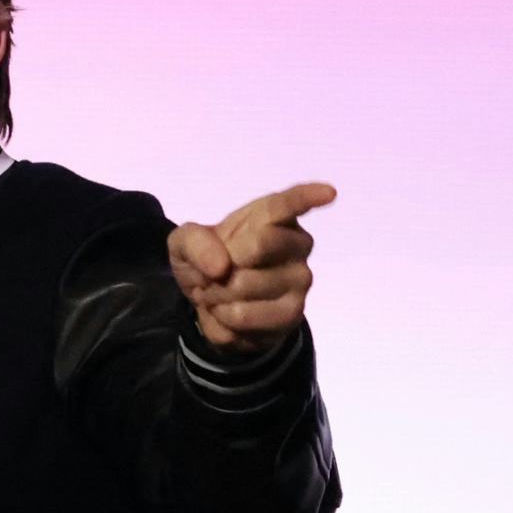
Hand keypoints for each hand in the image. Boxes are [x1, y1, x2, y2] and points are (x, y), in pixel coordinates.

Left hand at [170, 181, 331, 351]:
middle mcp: (297, 244)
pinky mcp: (292, 314)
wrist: (211, 302)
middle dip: (219, 263)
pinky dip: (221, 319)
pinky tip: (227, 313)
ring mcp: (300, 279)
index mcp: (274, 217)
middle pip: (258, 245)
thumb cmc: (207, 259)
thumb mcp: (184, 244)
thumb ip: (195, 242)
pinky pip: (243, 318)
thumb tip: (221, 267)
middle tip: (213, 272)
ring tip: (219, 293)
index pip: (290, 204)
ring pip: (244, 286)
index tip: (328, 193)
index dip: (308, 197)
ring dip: (215, 294)